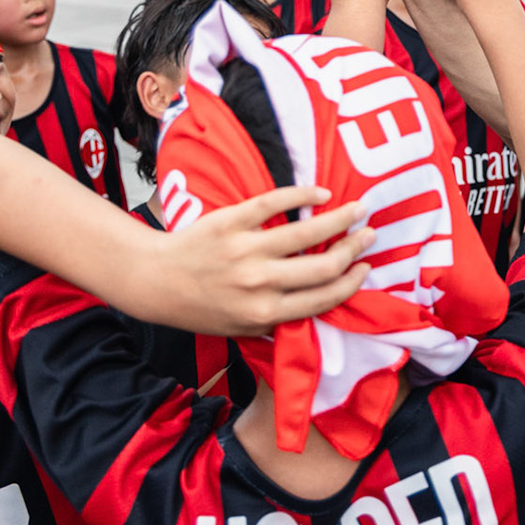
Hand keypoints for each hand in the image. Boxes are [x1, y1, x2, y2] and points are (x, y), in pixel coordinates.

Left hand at [145, 187, 373, 336]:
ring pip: (307, 232)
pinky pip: (274, 203)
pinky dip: (303, 195)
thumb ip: (278, 325)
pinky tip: (321, 193)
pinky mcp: (231, 221)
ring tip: (359, 209)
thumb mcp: (241, 331)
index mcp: (264, 313)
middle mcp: (259, 283)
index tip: (365, 268)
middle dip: (354, 249)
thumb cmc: (200, 309)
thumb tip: (318, 313)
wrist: (155, 282)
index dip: (351, 282)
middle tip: (369, 235)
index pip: (323, 297)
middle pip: (324, 266)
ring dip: (341, 219)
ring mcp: (245, 250)